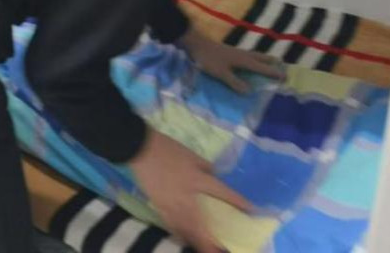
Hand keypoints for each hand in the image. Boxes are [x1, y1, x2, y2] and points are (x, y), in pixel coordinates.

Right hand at [130, 129, 251, 252]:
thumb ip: (206, 168)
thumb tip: (213, 176)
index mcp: (197, 180)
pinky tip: (182, 238)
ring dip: (196, 241)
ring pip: (186, 229)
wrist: (139, 148)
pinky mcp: (158, 205)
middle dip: (212, 240)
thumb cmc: (167, 149)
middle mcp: (186, 197)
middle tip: (220, 250)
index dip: (237, 202)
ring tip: (205, 249)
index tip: (250, 210)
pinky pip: (171, 224)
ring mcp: (171, 204)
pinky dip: (178, 233)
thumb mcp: (192, 155)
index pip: (222, 193)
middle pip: (202, 224)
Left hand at [179, 28, 285, 92]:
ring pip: (254, 55)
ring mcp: (235, 52)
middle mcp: (243, 55)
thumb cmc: (209, 59)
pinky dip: (252, 59)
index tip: (286, 77)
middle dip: (271, 62)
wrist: (195, 43)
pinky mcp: (229, 52)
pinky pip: (246, 56)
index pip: (262, 68)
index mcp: (244, 60)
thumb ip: (235, 82)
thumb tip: (250, 92)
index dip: (273, 73)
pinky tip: (247, 62)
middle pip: (261, 58)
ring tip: (269, 62)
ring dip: (262, 59)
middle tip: (281, 65)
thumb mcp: (221, 73)